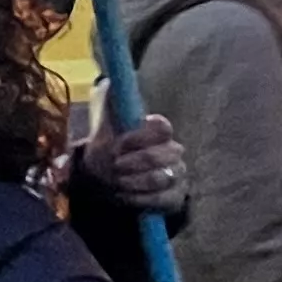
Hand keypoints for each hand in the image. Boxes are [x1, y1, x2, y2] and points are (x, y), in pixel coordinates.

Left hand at [74, 112, 189, 211]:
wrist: (106, 178)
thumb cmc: (110, 145)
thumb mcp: (105, 122)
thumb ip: (109, 101)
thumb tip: (110, 81)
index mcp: (159, 130)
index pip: (163, 128)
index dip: (139, 137)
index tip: (117, 143)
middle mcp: (173, 152)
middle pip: (163, 155)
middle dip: (133, 161)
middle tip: (113, 165)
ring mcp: (176, 176)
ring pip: (160, 178)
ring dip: (132, 180)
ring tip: (115, 180)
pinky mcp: (173, 198)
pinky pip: (160, 200)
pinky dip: (137, 198)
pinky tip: (122, 194)